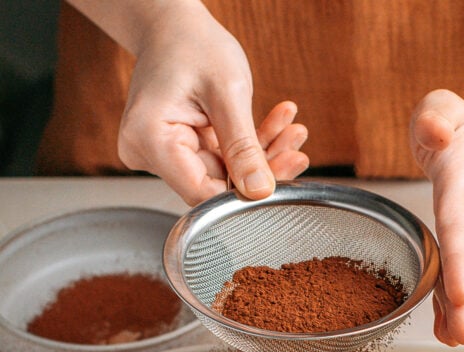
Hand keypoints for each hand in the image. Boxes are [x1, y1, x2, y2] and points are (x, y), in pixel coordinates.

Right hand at [116, 6, 308, 204]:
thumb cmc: (193, 43)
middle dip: (261, 167)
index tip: (281, 175)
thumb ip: (243, 147)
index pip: (201, 193)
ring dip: (262, 154)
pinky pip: (222, 160)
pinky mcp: (180, 151)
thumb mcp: (227, 92)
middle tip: (296, 149)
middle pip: (214, 184)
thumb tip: (260, 192)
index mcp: (149, 139)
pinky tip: (277, 126)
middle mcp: (148, 152)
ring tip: (293, 132)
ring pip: (224, 174)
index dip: (243, 193)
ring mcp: (162, 154)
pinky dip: (250, 145)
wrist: (174, 25)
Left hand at [410, 89, 463, 345]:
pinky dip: (453, 310)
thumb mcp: (443, 106)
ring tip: (455, 341)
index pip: (459, 226)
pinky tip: (446, 336)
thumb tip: (437, 131)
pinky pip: (459, 281)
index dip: (457, 262)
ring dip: (461, 313)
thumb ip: (436, 116)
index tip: (459, 292)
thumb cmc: (462, 127)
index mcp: (462, 184)